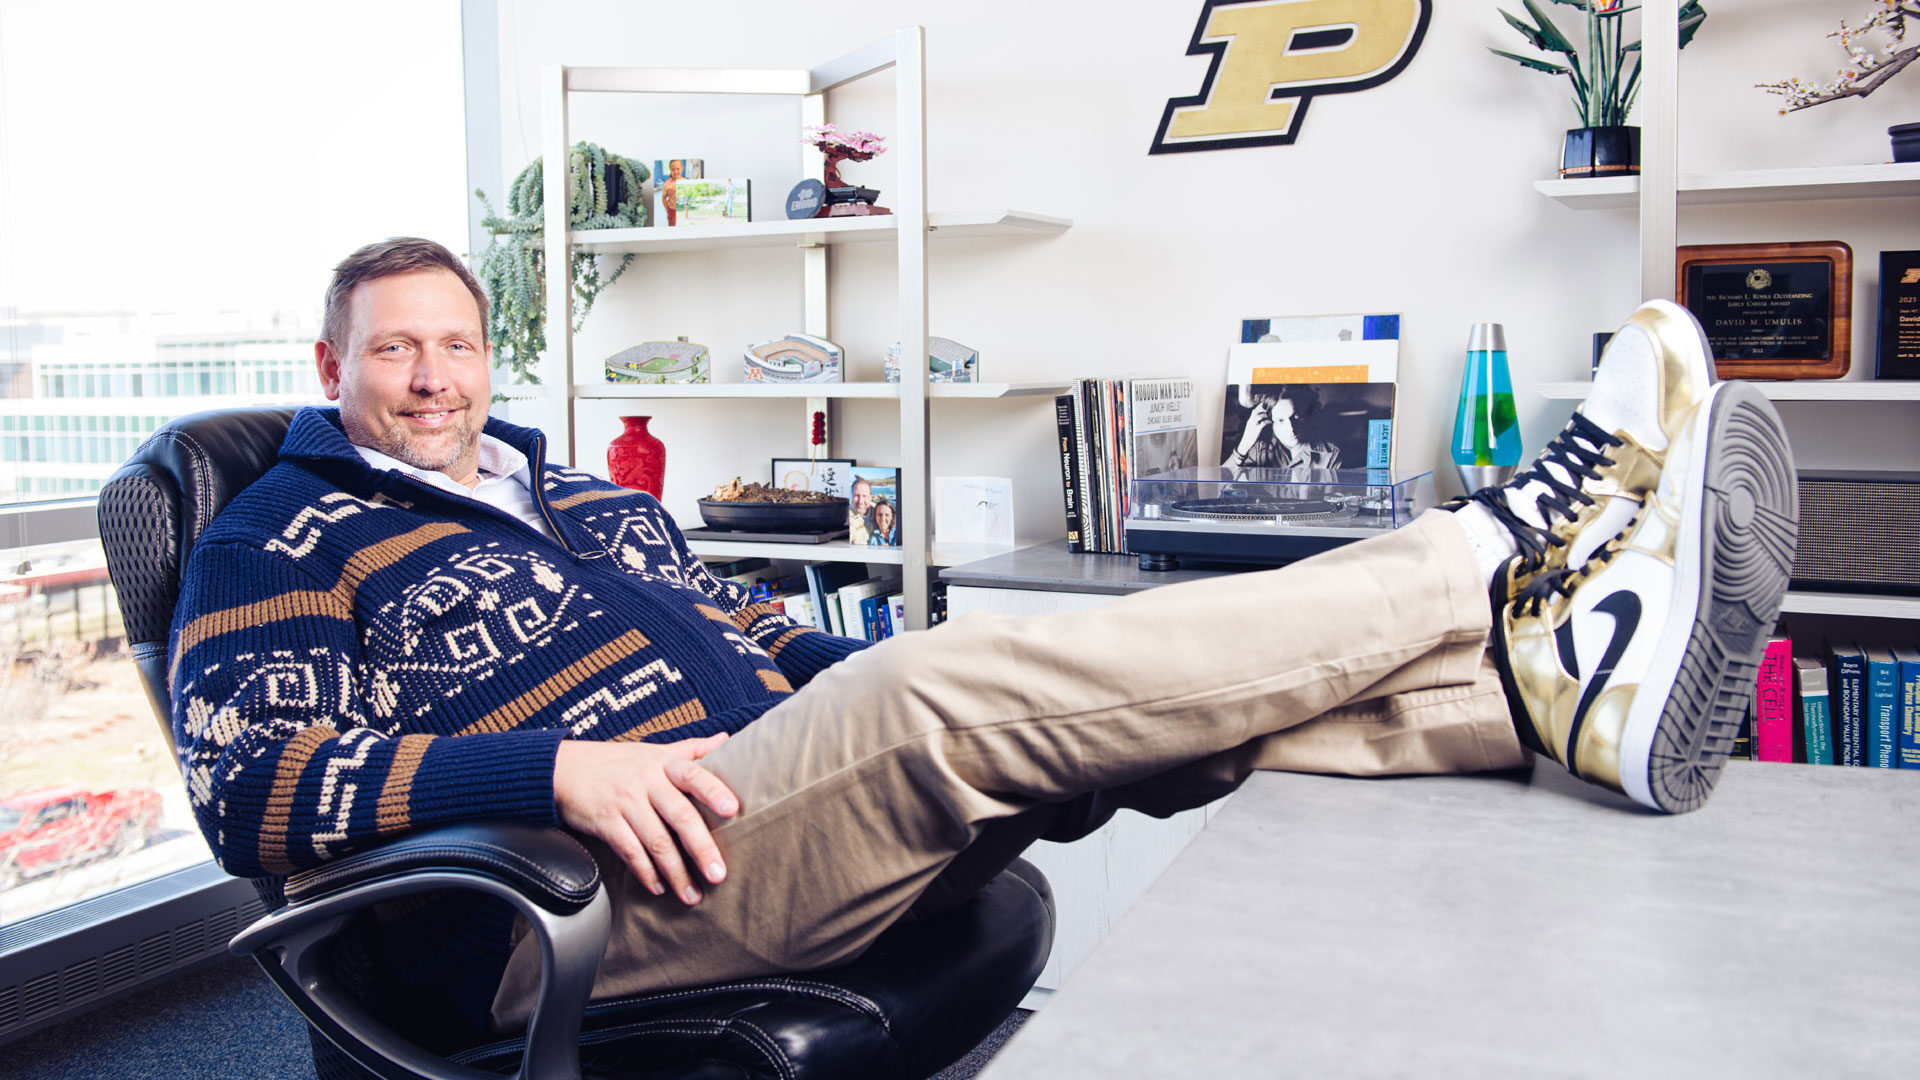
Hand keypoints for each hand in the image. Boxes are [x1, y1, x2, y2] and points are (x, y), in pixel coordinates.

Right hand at [552, 735, 738, 904]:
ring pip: (656, 841)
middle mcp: (646, 782)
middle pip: (680, 815)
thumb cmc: (617, 762)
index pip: (694, 774)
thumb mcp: (653, 750)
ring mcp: (625, 802)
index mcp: (663, 763)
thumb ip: (691, 749)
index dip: (714, 790)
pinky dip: (645, 872)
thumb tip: (726, 738)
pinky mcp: (606, 822)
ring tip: (691, 895)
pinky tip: (658, 887)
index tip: (733, 809)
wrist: (564, 769)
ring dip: (676, 872)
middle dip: (701, 848)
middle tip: (718, 874)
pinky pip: (630, 852)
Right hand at [1234, 400, 1272, 455]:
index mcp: (1250, 420)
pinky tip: (1270, 422)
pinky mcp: (1257, 429)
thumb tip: (1259, 419)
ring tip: (1269, 417)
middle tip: (1267, 410)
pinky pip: (1263, 423)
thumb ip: (1253, 422)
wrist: (1245, 442)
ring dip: (1265, 415)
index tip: (1263, 404)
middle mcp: (1251, 421)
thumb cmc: (1249, 435)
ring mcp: (1253, 425)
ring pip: (1259, 416)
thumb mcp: (1250, 427)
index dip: (1258, 407)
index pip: (1254, 411)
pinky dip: (1267, 421)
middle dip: (1262, 409)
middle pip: (1256, 412)